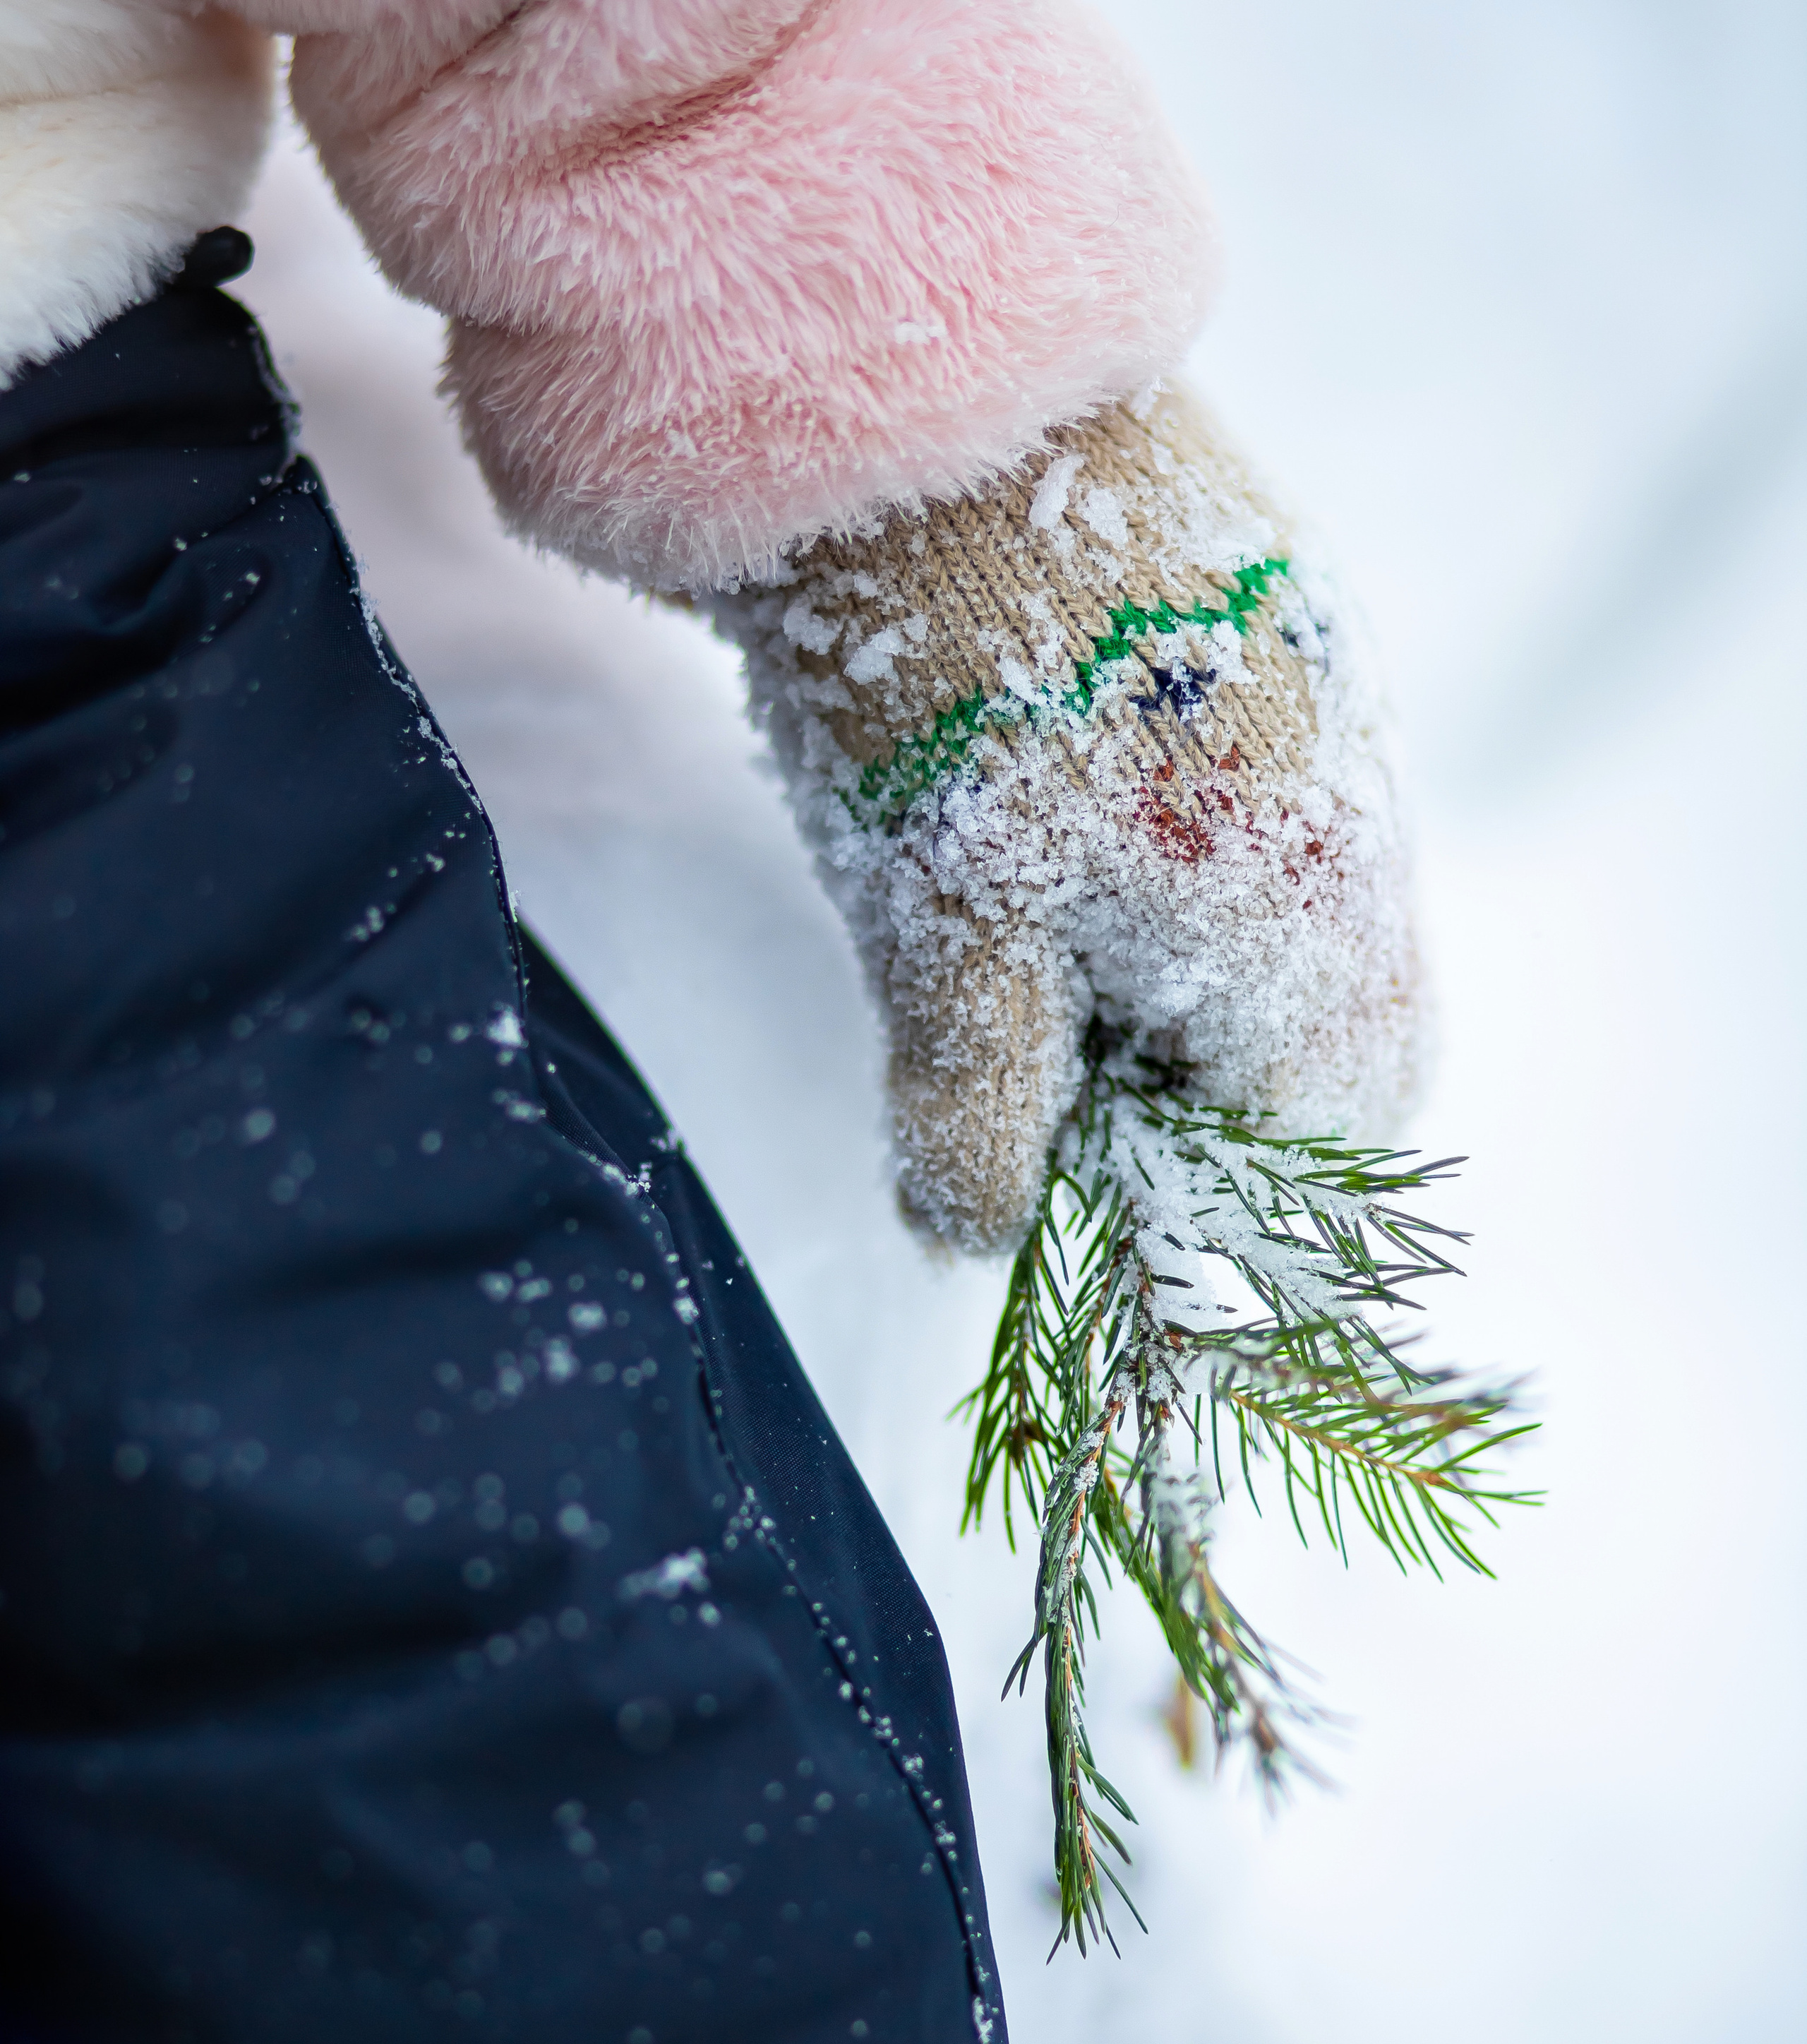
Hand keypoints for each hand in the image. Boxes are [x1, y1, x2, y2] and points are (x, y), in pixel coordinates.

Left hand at [717, 384, 1425, 1253]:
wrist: (915, 411)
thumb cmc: (936, 704)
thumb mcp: (942, 945)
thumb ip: (976, 1113)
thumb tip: (978, 1229)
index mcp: (1305, 920)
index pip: (1317, 1128)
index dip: (1201, 1180)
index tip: (1082, 1155)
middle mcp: (1357, 811)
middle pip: (1336, 1025)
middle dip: (1213, 1076)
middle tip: (1059, 1048)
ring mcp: (1332, 698)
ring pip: (1300, 902)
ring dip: (1192, 955)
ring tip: (1033, 908)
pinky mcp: (1279, 611)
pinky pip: (1267, 788)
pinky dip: (1185, 843)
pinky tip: (1056, 791)